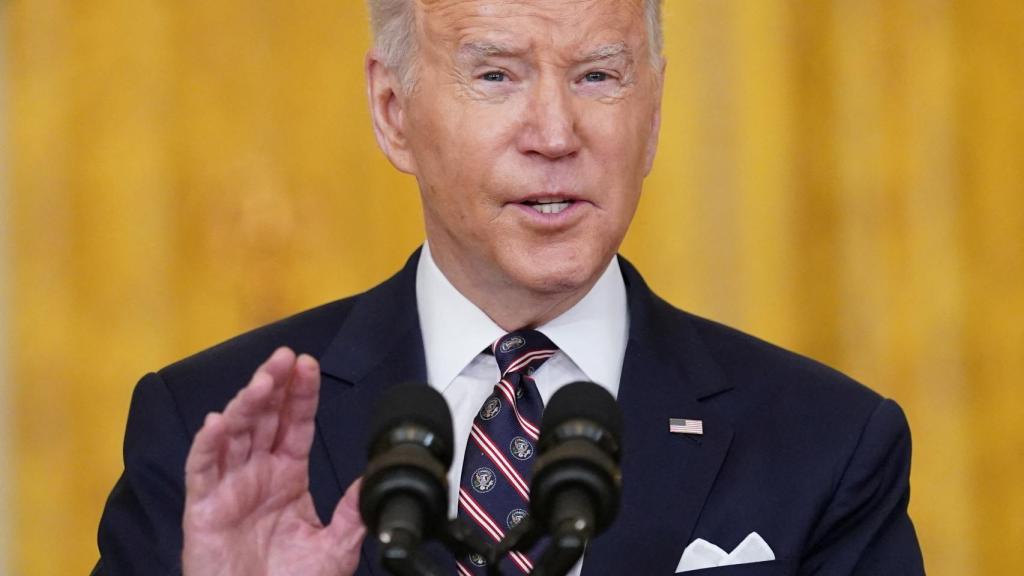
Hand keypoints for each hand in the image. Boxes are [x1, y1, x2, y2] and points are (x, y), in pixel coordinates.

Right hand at [182, 347, 365, 575]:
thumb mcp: (334, 548)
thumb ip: (352, 513)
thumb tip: (373, 480)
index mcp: (286, 476)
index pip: (294, 424)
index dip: (300, 394)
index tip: (308, 365)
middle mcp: (256, 474)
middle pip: (263, 418)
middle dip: (273, 385)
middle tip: (285, 357)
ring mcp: (228, 488)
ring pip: (233, 434)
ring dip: (246, 404)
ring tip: (262, 381)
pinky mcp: (202, 508)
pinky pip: (201, 470)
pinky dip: (207, 445)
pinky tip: (217, 422)